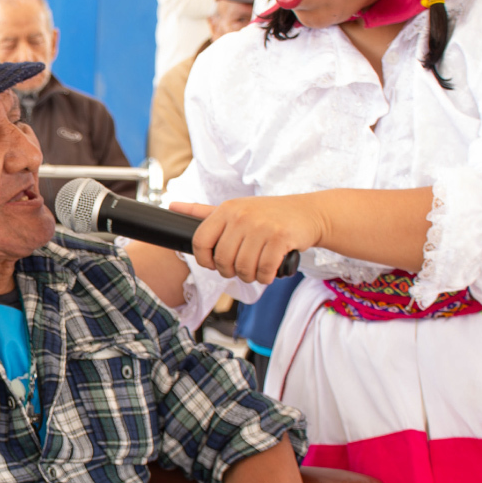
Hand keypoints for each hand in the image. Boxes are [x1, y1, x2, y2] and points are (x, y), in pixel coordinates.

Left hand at [171, 195, 323, 283]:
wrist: (308, 213)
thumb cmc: (268, 214)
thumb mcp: (235, 208)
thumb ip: (203, 212)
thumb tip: (172, 206)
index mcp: (226, 209)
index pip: (200, 241)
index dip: (205, 260)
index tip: (214, 264)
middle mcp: (241, 216)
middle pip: (222, 260)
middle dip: (231, 271)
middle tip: (242, 267)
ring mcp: (262, 226)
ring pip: (243, 268)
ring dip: (250, 276)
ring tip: (257, 268)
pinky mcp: (281, 238)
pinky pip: (264, 270)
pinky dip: (266, 277)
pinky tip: (270, 270)